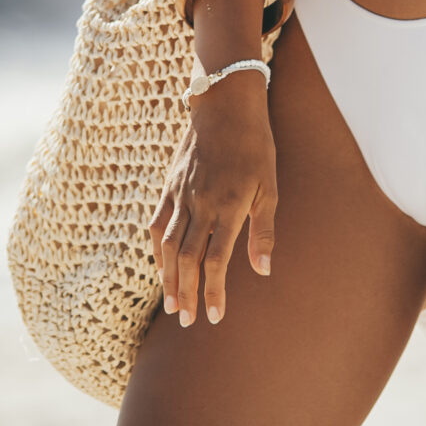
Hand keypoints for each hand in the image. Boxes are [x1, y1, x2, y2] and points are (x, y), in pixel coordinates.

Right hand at [146, 76, 276, 328]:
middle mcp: (201, 205)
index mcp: (229, 207)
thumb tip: (263, 271)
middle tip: (187, 321)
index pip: (216, 260)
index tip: (215, 317)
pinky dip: (156, 250)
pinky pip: (157, 224)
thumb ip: (263, 231)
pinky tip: (160, 267)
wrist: (224, 105)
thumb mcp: (270, 188)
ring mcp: (181, 195)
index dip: (214, 292)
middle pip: (186, 259)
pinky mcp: (169, 186)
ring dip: (167, 278)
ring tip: (171, 304)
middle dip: (186, 293)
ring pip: (166, 246)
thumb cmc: (256, 146)